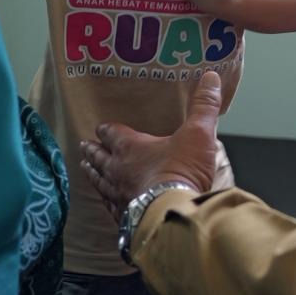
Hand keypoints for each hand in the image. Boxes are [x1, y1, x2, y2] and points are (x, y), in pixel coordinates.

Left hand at [79, 72, 222, 221]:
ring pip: (100, 182)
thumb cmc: (182, 170)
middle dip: (92, 151)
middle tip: (84, 146)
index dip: (107, 129)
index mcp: (132, 147)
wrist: (174, 212)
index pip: (113, 134)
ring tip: (86, 169)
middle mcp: (119, 170)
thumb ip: (204, 106)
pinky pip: (110, 206)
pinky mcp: (125, 216)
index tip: (100, 127)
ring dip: (93, 174)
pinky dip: (106, 201)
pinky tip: (107, 202)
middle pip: (100, 158)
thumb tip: (211, 78)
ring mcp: (119, 195)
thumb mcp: (198, 133)